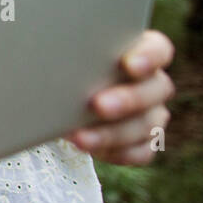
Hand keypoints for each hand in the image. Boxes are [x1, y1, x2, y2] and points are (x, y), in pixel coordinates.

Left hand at [68, 29, 174, 164]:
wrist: (58, 97)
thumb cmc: (63, 66)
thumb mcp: (65, 56)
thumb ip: (69, 53)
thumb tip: (44, 55)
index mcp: (138, 52)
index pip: (158, 50)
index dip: (148, 57)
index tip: (129, 64)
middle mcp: (151, 82)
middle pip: (155, 90)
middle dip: (128, 99)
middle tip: (97, 105)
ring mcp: (152, 113)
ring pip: (147, 125)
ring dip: (113, 133)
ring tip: (79, 137)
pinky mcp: (144, 141)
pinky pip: (142, 152)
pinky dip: (117, 153)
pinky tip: (91, 150)